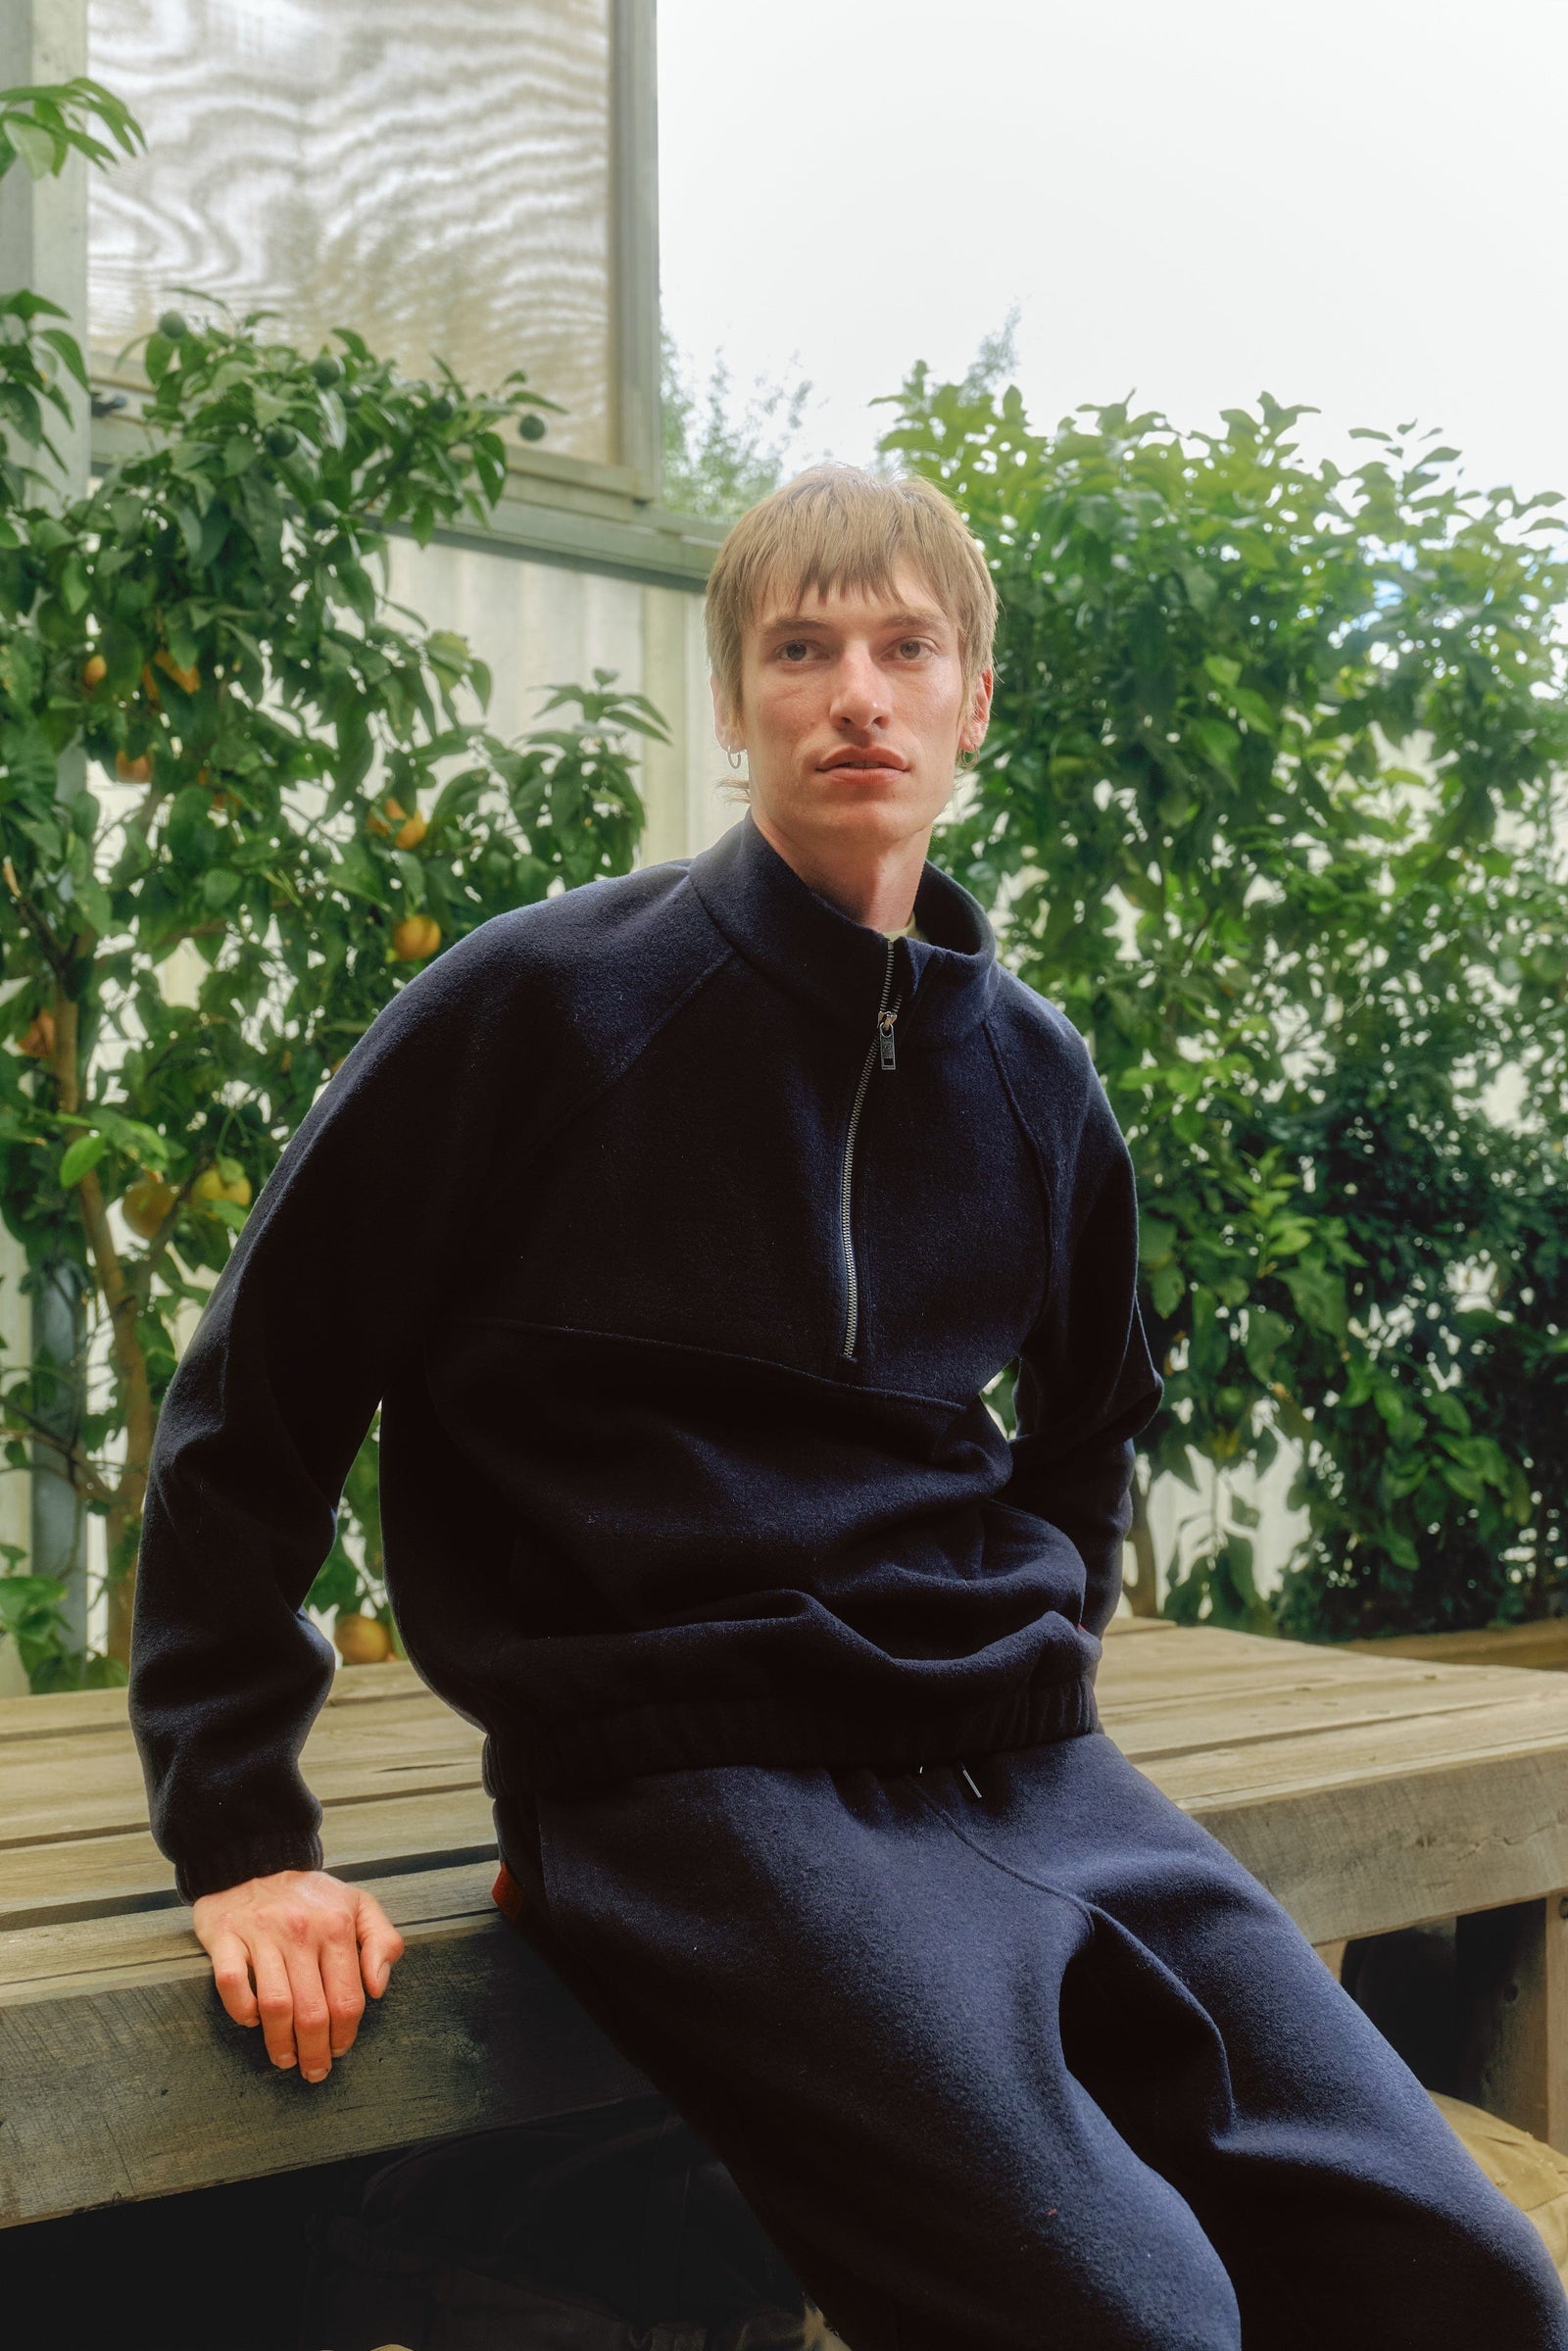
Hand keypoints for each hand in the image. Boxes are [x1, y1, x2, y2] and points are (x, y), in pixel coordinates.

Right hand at [192, 1868, 404, 2082]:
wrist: (253, 1860)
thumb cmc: (309, 1895)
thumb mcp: (357, 1904)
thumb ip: (381, 1940)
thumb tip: (378, 1987)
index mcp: (336, 1926)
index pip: (347, 1997)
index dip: (346, 2033)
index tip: (340, 2050)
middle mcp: (301, 1931)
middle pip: (312, 2010)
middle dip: (316, 2051)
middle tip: (314, 2071)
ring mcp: (262, 1935)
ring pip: (275, 2005)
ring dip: (280, 2043)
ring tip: (285, 2059)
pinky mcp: (226, 1937)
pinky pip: (232, 1984)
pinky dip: (242, 2010)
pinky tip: (252, 2021)